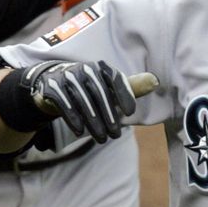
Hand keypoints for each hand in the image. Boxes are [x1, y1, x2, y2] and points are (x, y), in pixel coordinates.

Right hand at [26, 60, 158, 141]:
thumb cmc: (89, 87)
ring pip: (83, 101)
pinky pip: (64, 103)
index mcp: (102, 67)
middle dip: (109, 117)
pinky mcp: (53, 86)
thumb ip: (131, 86)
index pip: (116, 79)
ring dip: (93, 122)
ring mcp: (68, 76)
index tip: (129, 114)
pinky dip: (73, 118)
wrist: (54, 82)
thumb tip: (155, 81)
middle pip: (100, 94)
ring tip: (101, 139)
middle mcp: (85, 69)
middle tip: (115, 136)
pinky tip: (80, 131)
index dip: (124, 95)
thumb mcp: (109, 86)